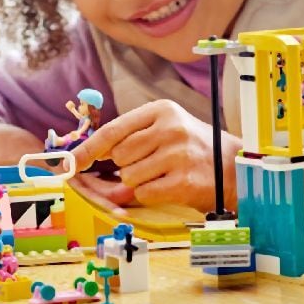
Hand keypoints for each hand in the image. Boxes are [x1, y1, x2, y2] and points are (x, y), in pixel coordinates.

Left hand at [70, 100, 237, 212]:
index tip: (71, 162)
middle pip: (119, 155)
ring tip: (163, 172)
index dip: (88, 148)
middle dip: (125, 165)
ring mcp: (178, 155)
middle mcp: (170, 128)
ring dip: (138, 180)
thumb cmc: (190, 147)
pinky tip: (169, 184)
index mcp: (161, 110)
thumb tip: (83, 161)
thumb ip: (128, 139)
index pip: (113, 130)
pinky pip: (144, 193)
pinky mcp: (183, 181)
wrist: (232, 167)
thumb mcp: (164, 130)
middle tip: (149, 163)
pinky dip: (150, 193)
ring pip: (129, 176)